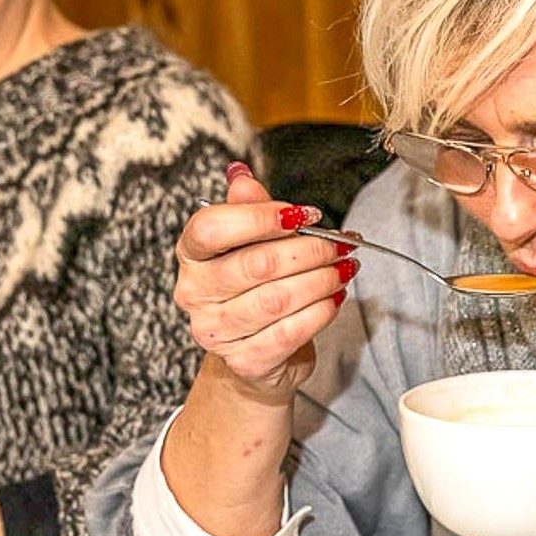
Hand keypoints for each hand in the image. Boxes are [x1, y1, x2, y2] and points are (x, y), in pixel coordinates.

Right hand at [173, 163, 357, 402]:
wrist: (257, 353)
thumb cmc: (254, 286)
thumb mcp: (250, 242)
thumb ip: (248, 209)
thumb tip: (241, 174)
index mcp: (191, 254)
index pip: (211, 227)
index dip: (261, 217)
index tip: (304, 215)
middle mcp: (194, 293)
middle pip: (256, 264)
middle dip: (309, 251)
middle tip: (340, 246)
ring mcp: (215, 331)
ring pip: (277, 299)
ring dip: (321, 281)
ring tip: (344, 269)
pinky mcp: (244, 360)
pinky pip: (290, 332)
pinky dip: (321, 312)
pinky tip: (335, 298)